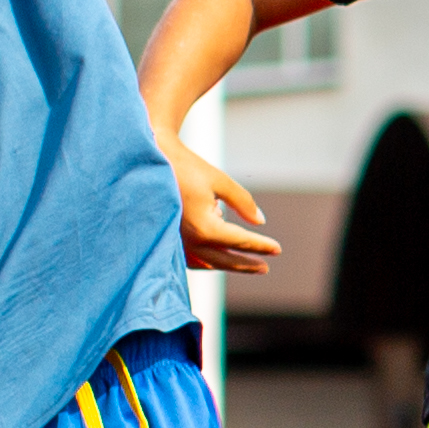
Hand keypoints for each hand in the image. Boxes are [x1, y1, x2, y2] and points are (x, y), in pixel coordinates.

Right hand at [175, 146, 282, 275]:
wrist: (151, 160)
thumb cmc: (186, 167)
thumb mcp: (220, 181)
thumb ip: (242, 202)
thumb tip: (260, 221)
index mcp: (205, 227)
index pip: (240, 242)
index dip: (261, 246)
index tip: (277, 250)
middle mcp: (190, 241)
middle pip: (225, 259)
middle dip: (246, 263)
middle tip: (265, 267)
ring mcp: (176, 242)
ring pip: (207, 262)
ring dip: (227, 265)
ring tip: (245, 265)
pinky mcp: (167, 239)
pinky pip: (190, 258)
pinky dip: (205, 262)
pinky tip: (215, 261)